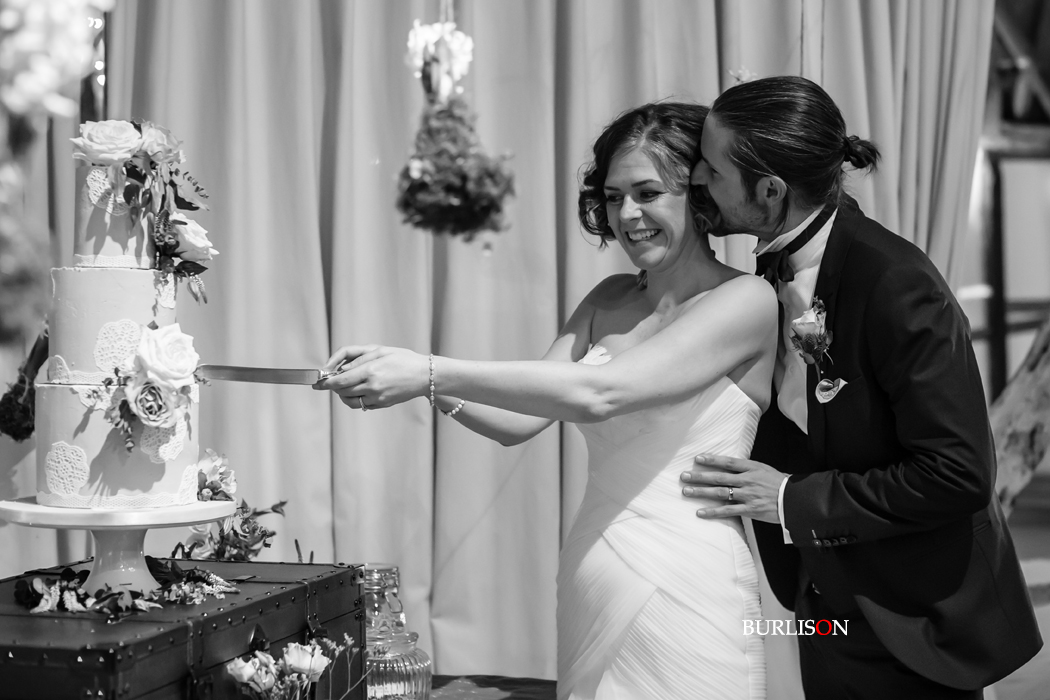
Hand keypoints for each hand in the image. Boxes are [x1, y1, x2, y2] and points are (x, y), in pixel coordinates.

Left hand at [312, 345, 428, 410]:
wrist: (425, 375)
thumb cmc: (403, 359)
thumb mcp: (380, 351)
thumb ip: (357, 359)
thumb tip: (340, 369)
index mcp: (370, 371)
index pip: (340, 380)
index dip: (326, 382)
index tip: (317, 382)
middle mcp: (372, 387)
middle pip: (342, 391)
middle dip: (333, 387)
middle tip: (329, 381)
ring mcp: (378, 398)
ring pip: (350, 401)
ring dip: (342, 394)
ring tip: (344, 386)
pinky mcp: (383, 404)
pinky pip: (362, 405)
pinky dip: (355, 399)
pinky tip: (358, 391)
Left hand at [680, 454, 784, 523]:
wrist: (794, 500)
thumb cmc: (779, 483)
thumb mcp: (763, 470)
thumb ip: (746, 468)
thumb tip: (728, 466)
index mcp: (752, 468)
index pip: (728, 462)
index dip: (712, 459)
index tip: (697, 458)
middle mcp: (748, 480)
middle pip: (719, 477)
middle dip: (700, 476)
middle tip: (684, 475)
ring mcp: (748, 495)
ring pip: (720, 493)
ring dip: (702, 492)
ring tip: (686, 491)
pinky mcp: (749, 509)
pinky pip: (728, 511)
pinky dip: (713, 512)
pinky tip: (700, 512)